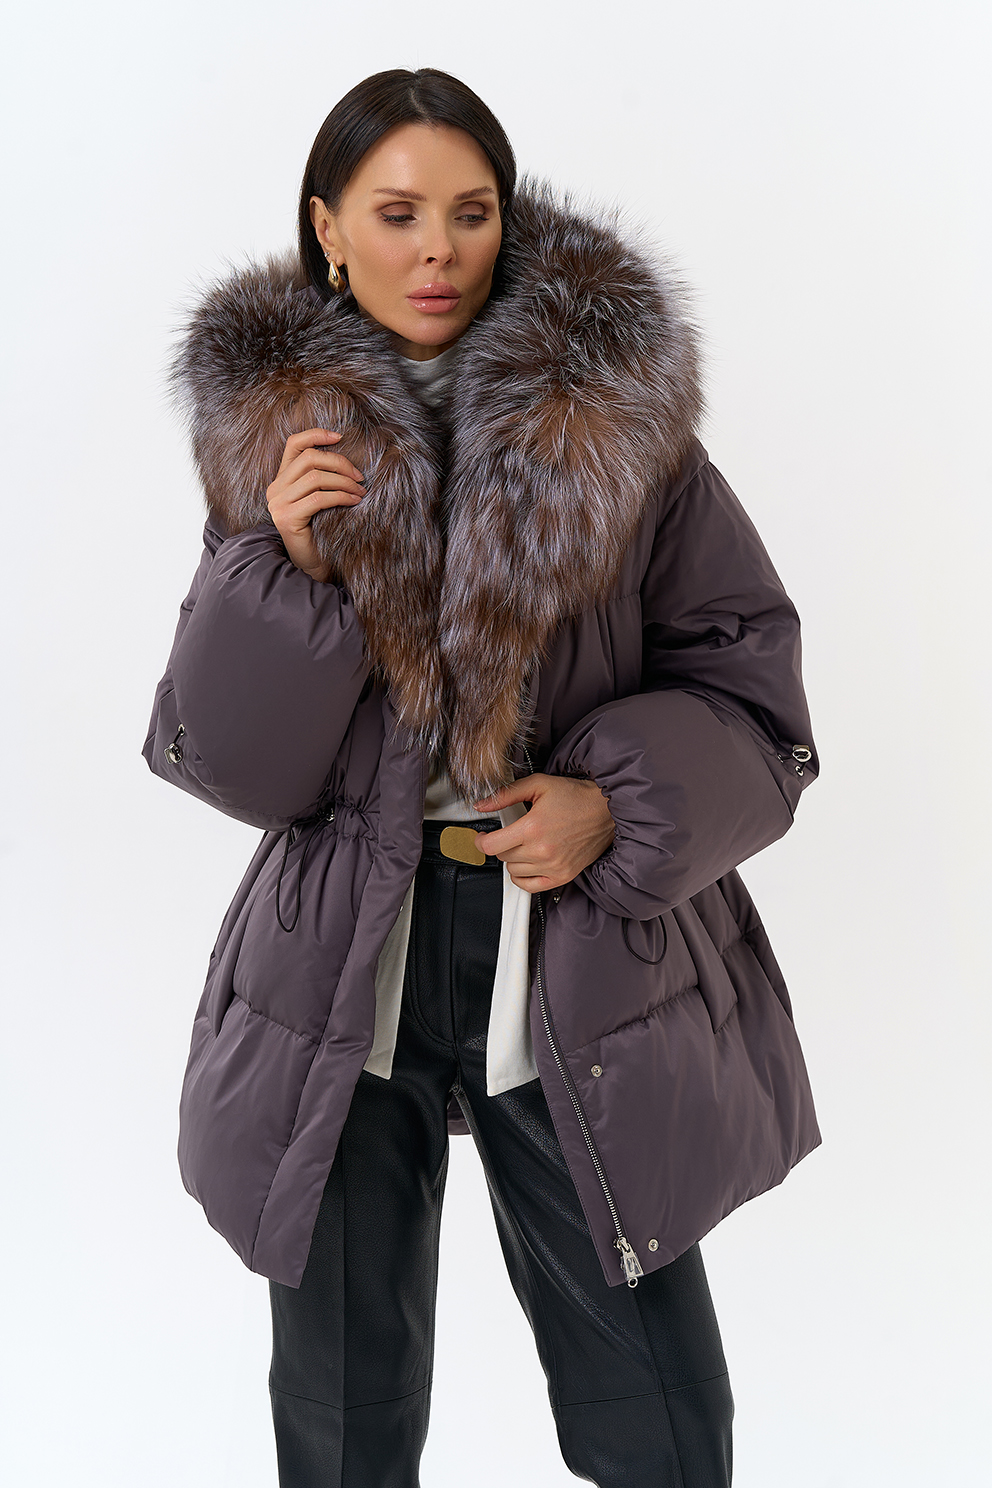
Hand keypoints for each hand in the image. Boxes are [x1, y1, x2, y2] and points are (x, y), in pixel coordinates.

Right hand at [266, 428, 364, 580]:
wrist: (311, 563)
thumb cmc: (320, 530)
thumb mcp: (319, 498)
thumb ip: (323, 478)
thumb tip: (348, 457)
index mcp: (281, 478)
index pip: (294, 444)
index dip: (316, 434)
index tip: (340, 436)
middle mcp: (275, 488)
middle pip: (310, 459)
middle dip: (340, 463)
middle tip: (359, 477)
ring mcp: (278, 503)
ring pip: (316, 478)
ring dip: (344, 482)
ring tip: (360, 491)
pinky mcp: (287, 518)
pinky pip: (319, 499)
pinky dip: (341, 496)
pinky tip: (354, 501)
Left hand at [472, 774, 615, 892]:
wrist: (605, 810)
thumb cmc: (576, 797)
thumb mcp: (538, 785)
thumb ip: (505, 795)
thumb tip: (482, 805)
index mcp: (533, 827)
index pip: (491, 845)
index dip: (481, 841)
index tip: (482, 837)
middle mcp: (542, 850)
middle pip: (502, 857)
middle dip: (502, 844)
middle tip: (512, 833)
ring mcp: (553, 866)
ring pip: (514, 871)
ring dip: (514, 859)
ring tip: (525, 844)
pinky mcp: (563, 875)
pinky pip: (530, 886)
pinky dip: (523, 877)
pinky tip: (527, 864)